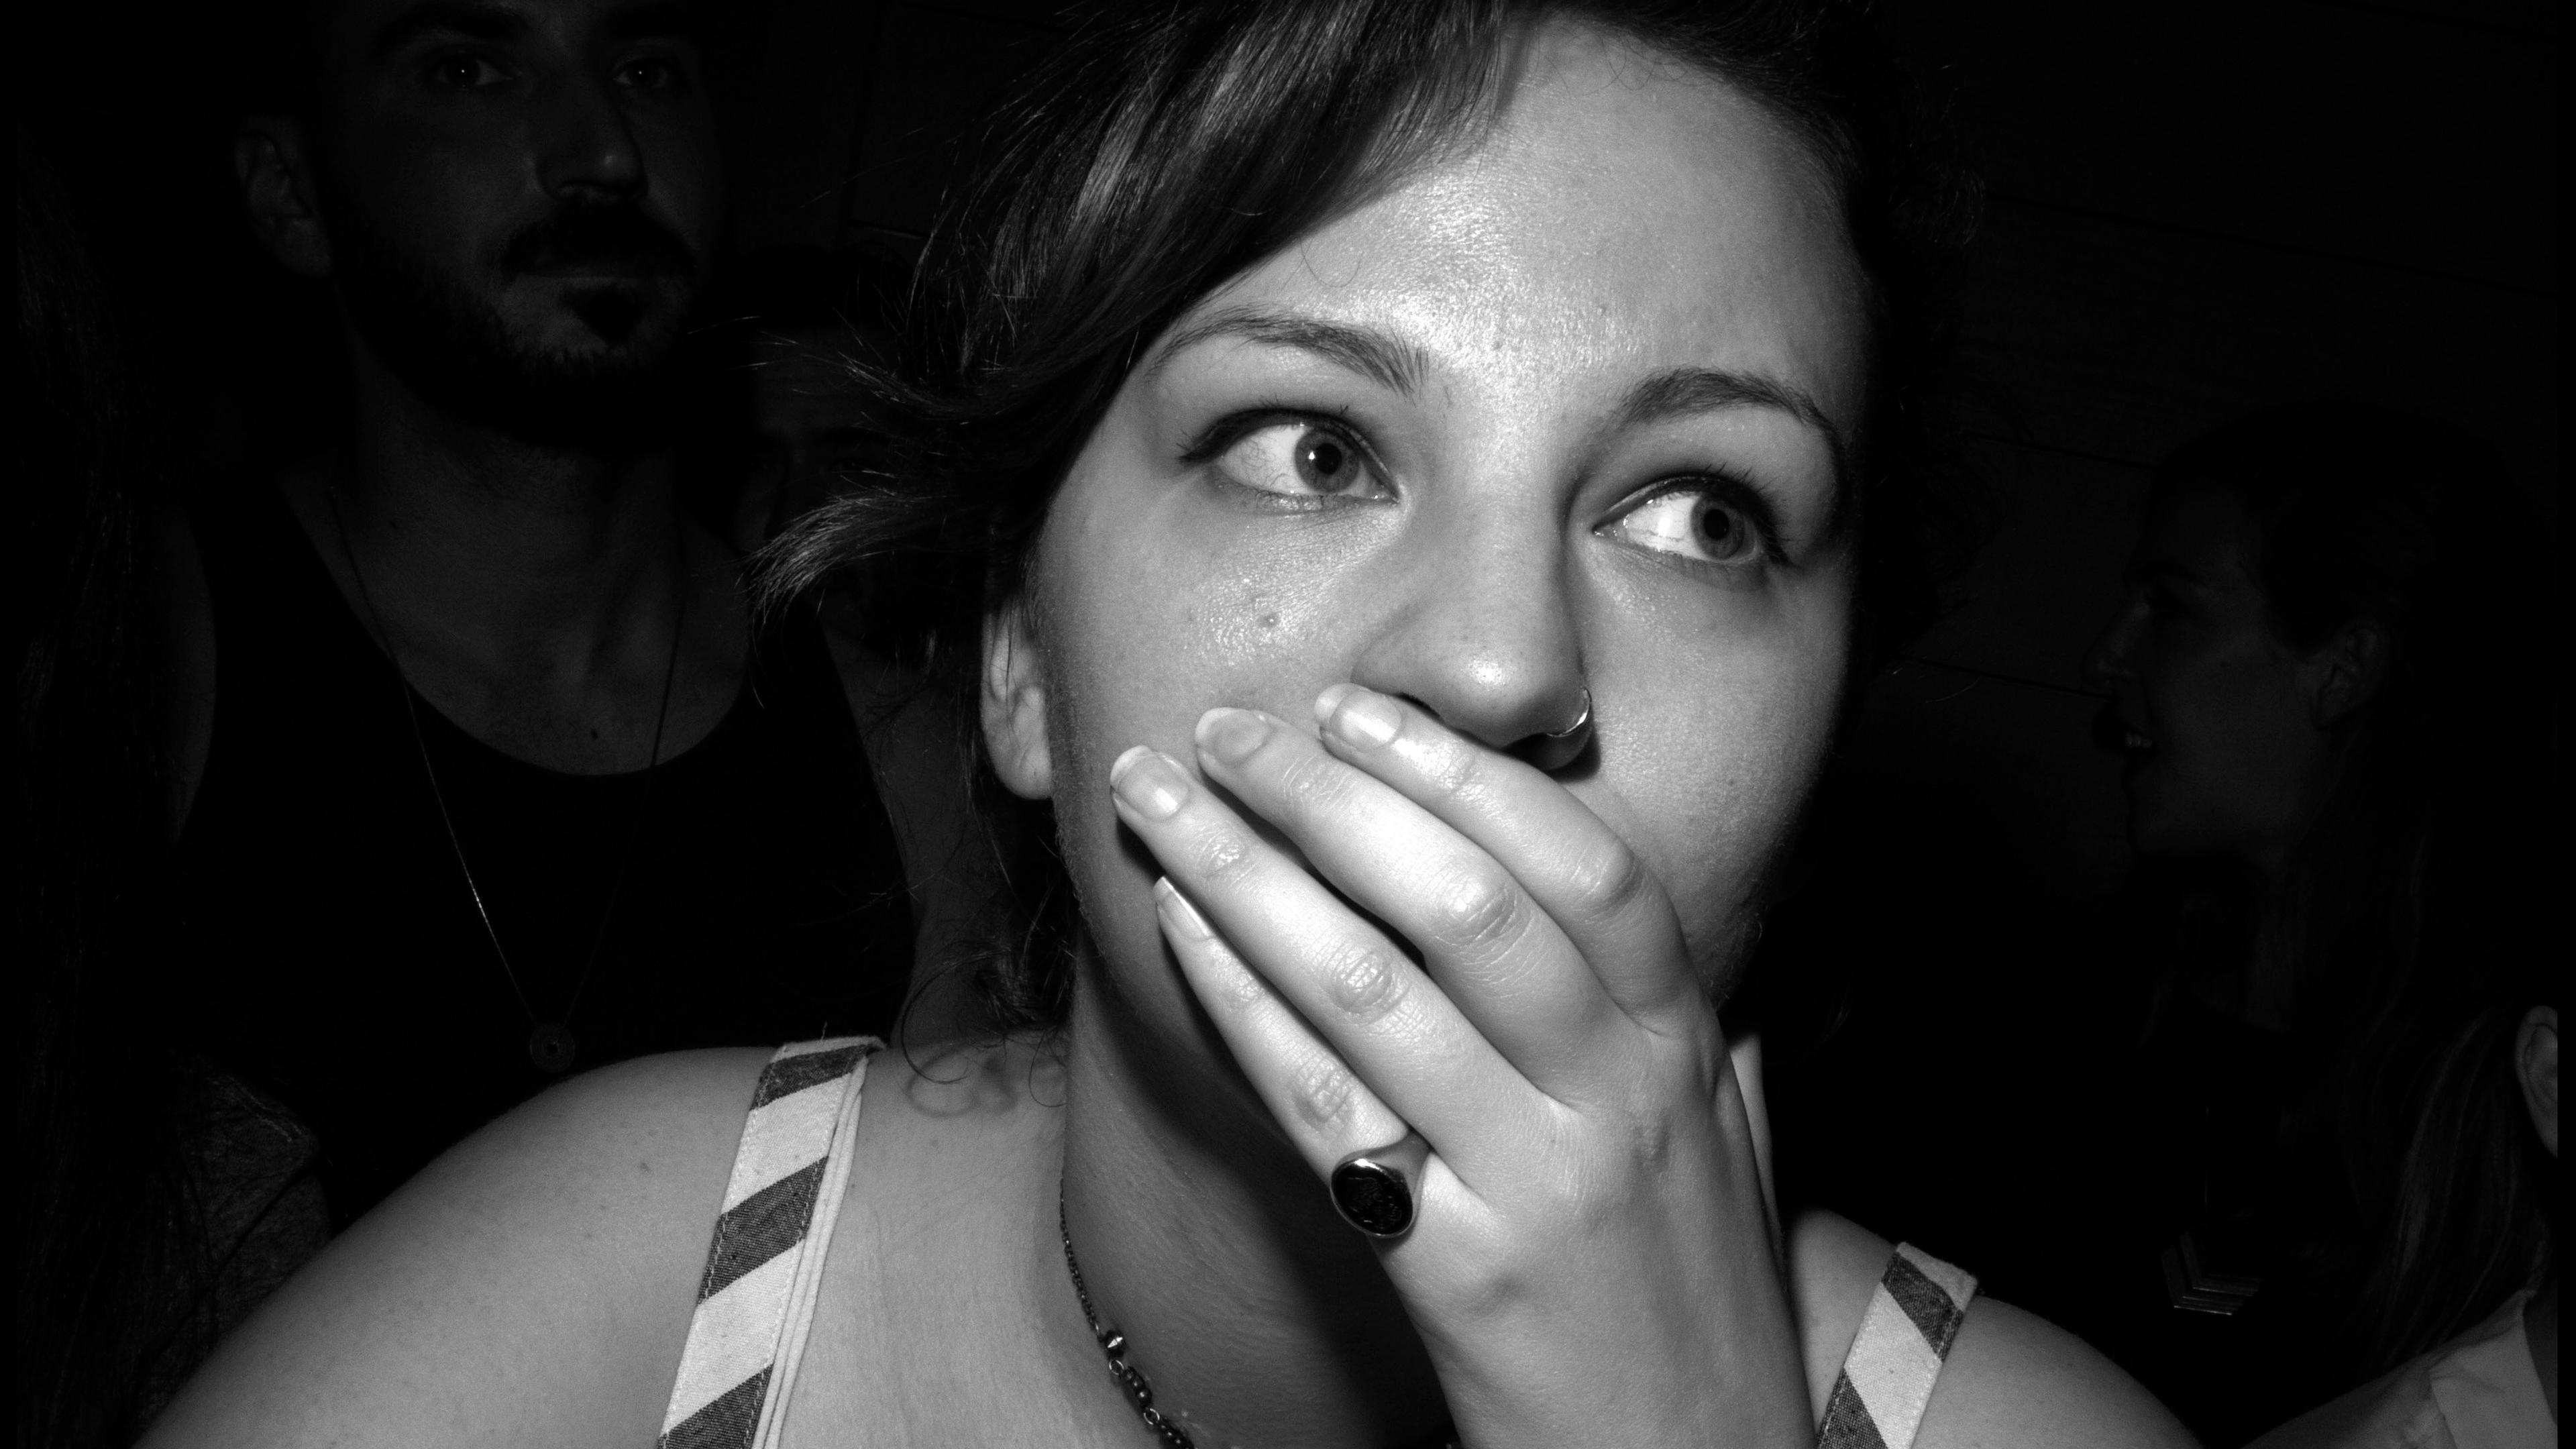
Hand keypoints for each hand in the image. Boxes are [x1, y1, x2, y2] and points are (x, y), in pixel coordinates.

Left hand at [1107, 684, 1809, 1448]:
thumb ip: (1696, 1016)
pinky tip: (1181, 930)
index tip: (1358, 708)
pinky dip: (1242, 1002)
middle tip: (1226, 730)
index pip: (1583, 863)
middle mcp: (1614, 1096)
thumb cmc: (1699, 1299)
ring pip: (1373, 985)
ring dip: (1247, 874)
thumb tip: (1639, 911)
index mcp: (1683, 1046)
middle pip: (1463, 900)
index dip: (1462, 772)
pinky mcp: (1457, 1268)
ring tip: (1161, 801)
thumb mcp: (1733, 1138)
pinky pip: (1325, 1107)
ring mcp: (1535, 1180)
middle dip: (1328, 796)